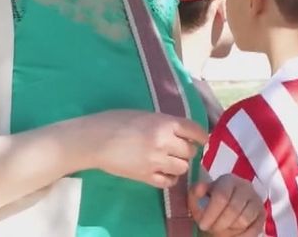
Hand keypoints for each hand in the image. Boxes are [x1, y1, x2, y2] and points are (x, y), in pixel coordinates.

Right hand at [85, 110, 205, 187]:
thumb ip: (164, 123)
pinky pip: (168, 182)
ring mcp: (156, 161)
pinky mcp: (146, 177)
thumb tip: (180, 131)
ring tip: (170, 161)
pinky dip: (170, 178)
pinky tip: (164, 172)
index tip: (201, 139)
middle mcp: (165, 143)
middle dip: (188, 150)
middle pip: (191, 151)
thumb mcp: (145, 115)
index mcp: (165, 123)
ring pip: (183, 168)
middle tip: (180, 149)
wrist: (95, 140)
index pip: (195, 131)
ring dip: (179, 164)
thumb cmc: (116, 121)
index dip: (201, 136)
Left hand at [190, 174, 263, 235]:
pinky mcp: (262, 214)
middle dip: (219, 224)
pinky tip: (233, 234)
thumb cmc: (210, 204)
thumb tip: (200, 189)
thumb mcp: (199, 198)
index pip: (222, 196)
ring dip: (230, 230)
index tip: (202, 225)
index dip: (211, 213)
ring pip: (244, 220)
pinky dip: (242, 236)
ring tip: (223, 230)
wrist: (224, 210)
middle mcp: (245, 186)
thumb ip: (195, 193)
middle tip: (211, 230)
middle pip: (233, 209)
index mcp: (228, 180)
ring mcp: (256, 200)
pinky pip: (254, 229)